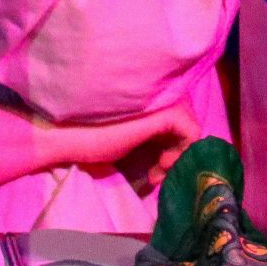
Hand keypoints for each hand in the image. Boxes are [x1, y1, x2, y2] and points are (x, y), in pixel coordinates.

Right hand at [0, 101, 201, 192]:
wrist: (73, 136)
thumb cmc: (95, 140)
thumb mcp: (132, 140)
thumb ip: (154, 137)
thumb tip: (176, 152)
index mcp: (152, 98)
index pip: (181, 118)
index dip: (175, 145)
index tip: (157, 168)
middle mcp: (160, 93)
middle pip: (189, 121)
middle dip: (179, 151)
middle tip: (158, 172)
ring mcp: (163, 100)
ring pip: (192, 126)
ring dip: (179, 154)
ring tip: (158, 170)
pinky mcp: (164, 112)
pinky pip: (191, 130)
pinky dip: (181, 151)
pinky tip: (160, 164)